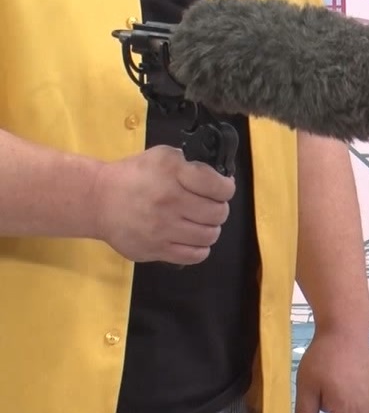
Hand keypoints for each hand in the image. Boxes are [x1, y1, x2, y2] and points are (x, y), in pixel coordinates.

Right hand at [94, 146, 234, 264]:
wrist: (98, 200)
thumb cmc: (134, 176)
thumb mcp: (162, 157)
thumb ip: (191, 164)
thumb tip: (218, 178)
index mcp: (173, 173)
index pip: (220, 187)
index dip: (226, 188)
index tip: (222, 189)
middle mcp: (169, 201)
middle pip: (218, 214)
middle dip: (219, 209)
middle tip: (208, 207)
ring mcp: (162, 228)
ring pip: (209, 236)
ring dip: (209, 229)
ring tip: (199, 223)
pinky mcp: (155, 249)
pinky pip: (194, 255)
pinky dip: (200, 248)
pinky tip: (191, 239)